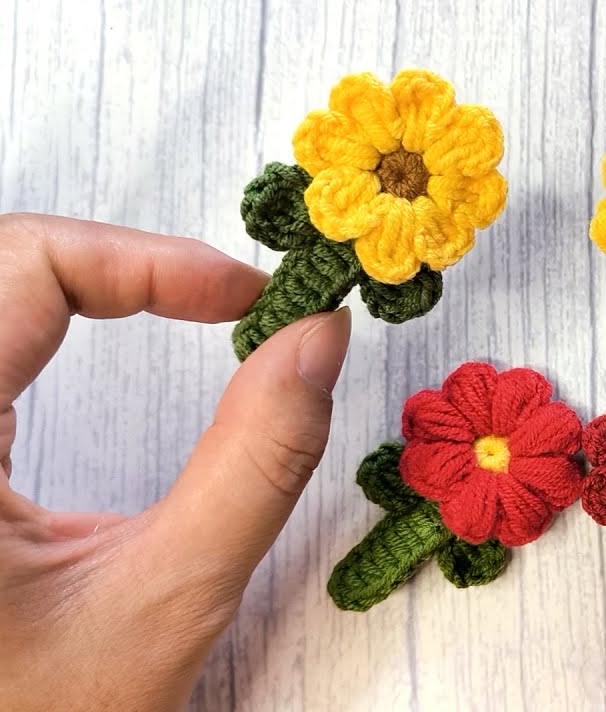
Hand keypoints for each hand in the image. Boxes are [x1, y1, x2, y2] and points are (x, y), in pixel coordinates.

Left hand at [0, 215, 350, 710]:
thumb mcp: (168, 599)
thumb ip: (256, 463)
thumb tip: (318, 340)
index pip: (24, 268)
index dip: (148, 261)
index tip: (246, 299)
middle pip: (2, 262)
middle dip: (124, 262)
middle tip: (229, 300)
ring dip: (90, 277)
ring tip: (191, 304)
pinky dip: (55, 308)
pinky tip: (113, 323)